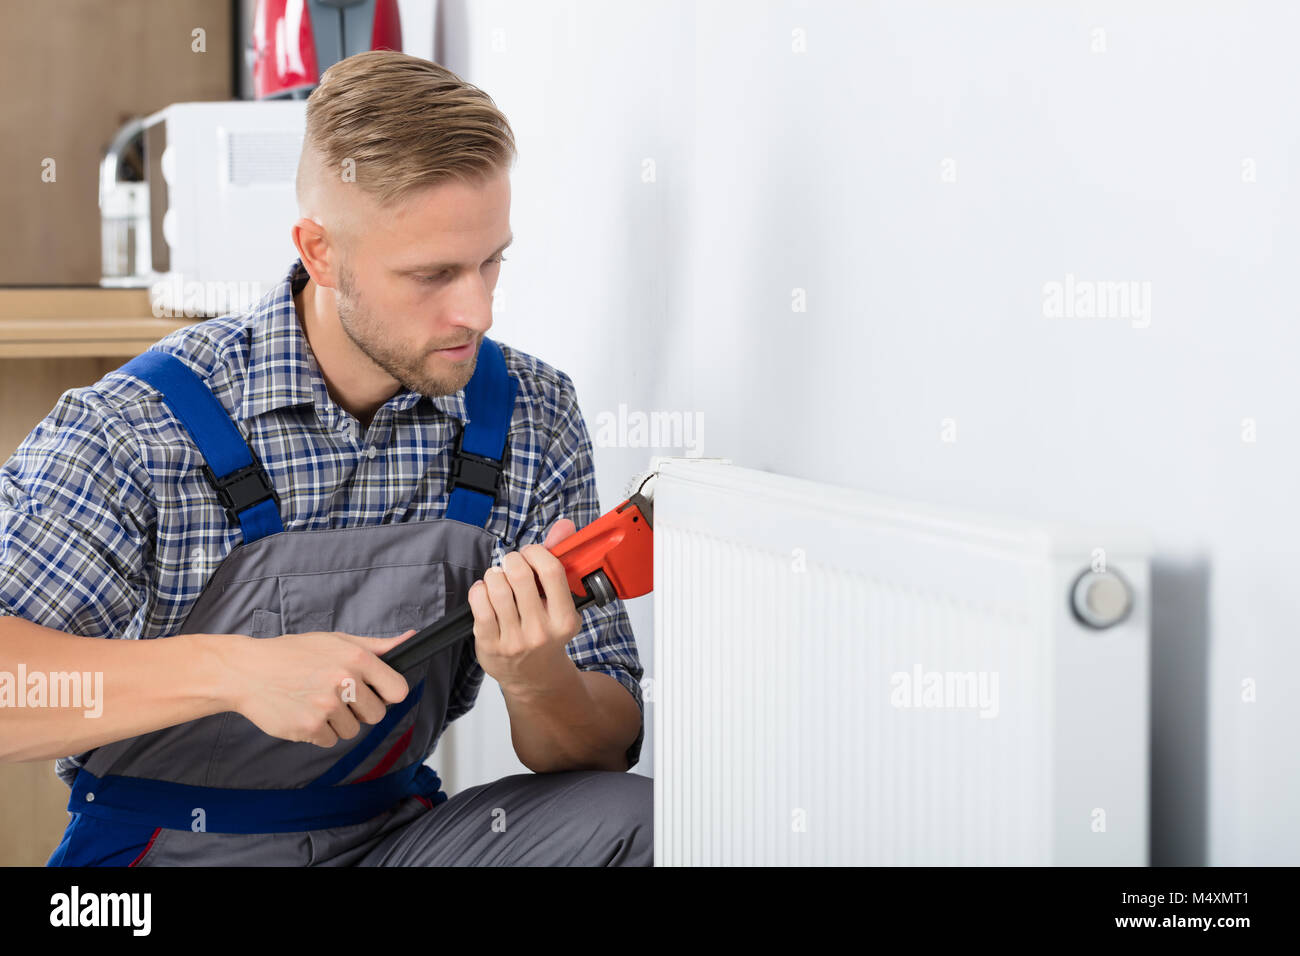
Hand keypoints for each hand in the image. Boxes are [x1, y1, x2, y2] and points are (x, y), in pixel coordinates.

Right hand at [220, 629, 414, 747]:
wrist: (248, 671)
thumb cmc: (294, 654)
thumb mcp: (337, 641)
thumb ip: (377, 646)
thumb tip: (410, 639)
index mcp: (356, 658)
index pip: (397, 691)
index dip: (387, 694)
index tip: (376, 692)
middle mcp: (344, 682)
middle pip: (376, 715)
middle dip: (360, 709)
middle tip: (336, 694)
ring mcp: (326, 707)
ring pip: (352, 730)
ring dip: (338, 721)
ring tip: (315, 700)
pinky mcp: (309, 728)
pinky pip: (330, 741)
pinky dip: (319, 732)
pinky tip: (303, 712)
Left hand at [468, 518, 583, 696]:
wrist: (534, 677)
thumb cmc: (547, 632)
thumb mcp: (560, 602)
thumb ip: (560, 561)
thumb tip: (564, 526)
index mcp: (564, 619)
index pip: (550, 570)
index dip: (536, 552)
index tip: (531, 554)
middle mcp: (541, 631)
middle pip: (519, 574)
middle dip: (512, 561)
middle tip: (513, 567)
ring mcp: (514, 640)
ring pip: (496, 586)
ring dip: (494, 575)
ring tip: (498, 580)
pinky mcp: (490, 645)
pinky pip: (478, 604)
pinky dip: (479, 590)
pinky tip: (485, 592)